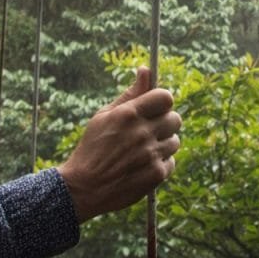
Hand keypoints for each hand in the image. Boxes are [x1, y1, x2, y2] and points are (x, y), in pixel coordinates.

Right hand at [57, 66, 181, 221]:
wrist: (84, 187)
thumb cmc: (93, 147)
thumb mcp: (104, 116)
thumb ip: (130, 93)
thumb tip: (145, 69)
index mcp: (129, 114)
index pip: (166, 97)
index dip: (162, 102)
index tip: (155, 108)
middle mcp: (142, 133)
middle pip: (175, 118)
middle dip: (164, 123)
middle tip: (148, 131)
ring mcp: (151, 154)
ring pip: (175, 141)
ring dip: (162, 144)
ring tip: (142, 151)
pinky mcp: (156, 174)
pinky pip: (171, 162)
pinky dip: (159, 164)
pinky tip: (142, 166)